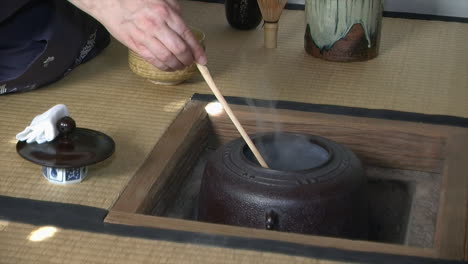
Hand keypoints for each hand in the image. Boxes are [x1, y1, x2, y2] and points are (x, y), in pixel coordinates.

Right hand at [69, 0, 206, 70]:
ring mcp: (145, 36)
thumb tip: (186, 31)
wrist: (110, 0)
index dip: (197, 51)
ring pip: (167, 58)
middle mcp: (156, 25)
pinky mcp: (135, 45)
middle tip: (191, 62)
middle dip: (188, 59)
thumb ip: (176, 13)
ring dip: (177, 66)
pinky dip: (163, 67)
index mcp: (165, 13)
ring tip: (180, 66)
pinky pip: (153, 60)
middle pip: (179, 50)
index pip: (187, 36)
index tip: (203, 60)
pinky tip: (168, 67)